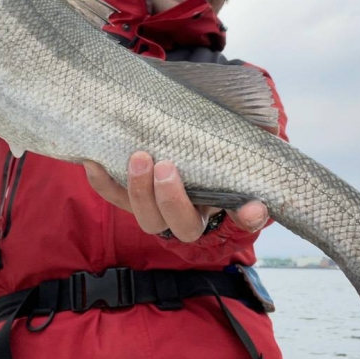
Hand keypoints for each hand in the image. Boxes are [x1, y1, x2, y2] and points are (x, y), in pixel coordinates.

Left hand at [83, 152, 268, 242]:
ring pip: (147, 217)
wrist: (183, 133)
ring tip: (138, 158)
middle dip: (171, 199)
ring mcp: (158, 210)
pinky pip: (115, 197)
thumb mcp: (237, 140)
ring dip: (139, 190)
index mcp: (225, 204)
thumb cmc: (215, 140)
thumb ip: (255, 142)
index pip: (241, 219)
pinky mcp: (132, 198)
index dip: (246, 217)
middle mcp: (191, 216)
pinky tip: (93, 162)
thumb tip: (266, 150)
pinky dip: (103, 182)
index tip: (251, 207)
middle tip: (166, 167)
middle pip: (181, 225)